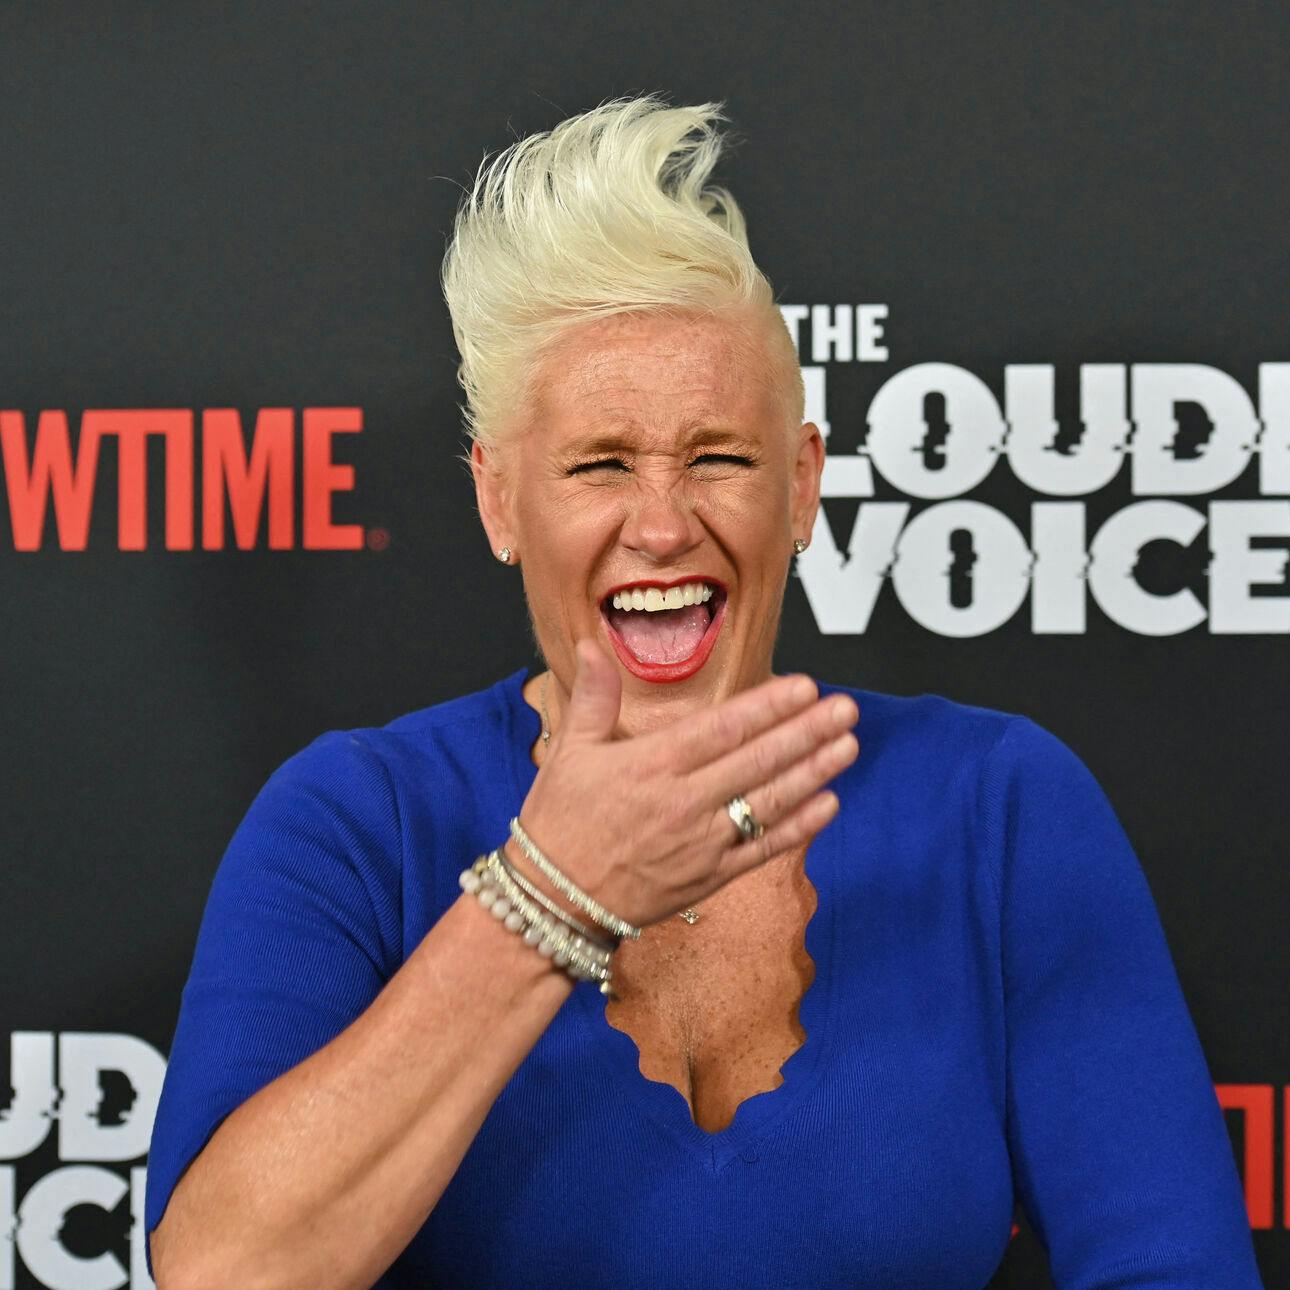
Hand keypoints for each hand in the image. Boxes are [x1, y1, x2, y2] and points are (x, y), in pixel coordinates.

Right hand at [514, 638, 859, 930]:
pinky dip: (798, 827)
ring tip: (848, 745)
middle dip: (807, 731)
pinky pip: (762, 849)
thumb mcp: (569, 751)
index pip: (724, 727)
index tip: (805, 686)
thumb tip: (591, 644)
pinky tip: (828, 804)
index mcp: (652, 764)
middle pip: (758, 760)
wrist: (553, 901)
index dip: (769, 705)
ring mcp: (701, 842)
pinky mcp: (709, 878)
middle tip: (845, 707)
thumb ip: (593, 696)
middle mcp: (684, 801)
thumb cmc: (559, 821)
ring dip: (814, 772)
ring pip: (769, 801)